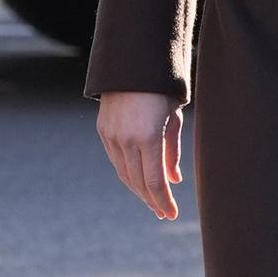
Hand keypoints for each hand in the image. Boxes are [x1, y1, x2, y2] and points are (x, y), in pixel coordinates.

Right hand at [97, 91, 183, 219]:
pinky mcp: (103, 130)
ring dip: (139, 190)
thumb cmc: (162, 88)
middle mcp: (126, 139)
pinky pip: (115, 160)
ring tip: (153, 201)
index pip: (155, 182)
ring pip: (124, 174)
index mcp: (148, 137)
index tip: (172, 214)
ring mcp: (111, 135)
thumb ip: (172, 151)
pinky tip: (138, 181)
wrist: (132, 62)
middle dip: (153, 200)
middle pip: (138, 182)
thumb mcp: (173, 118)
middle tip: (164, 212)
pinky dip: (127, 174)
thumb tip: (174, 180)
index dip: (164, 201)